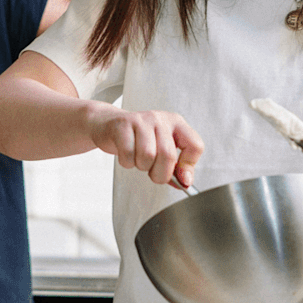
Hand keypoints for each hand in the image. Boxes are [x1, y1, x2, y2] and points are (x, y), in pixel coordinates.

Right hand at [87, 106, 203, 190]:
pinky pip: (128, 154)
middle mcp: (161, 119)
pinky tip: (127, 155)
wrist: (108, 125)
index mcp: (176, 123)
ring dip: (142, 166)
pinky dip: (127, 163)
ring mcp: (141, 120)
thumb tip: (185, 182)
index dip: (189, 166)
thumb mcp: (161, 148)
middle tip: (153, 172)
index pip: (195, 145)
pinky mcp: (123, 125)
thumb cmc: (138, 139)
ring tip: (138, 159)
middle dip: (160, 173)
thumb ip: (175, 166)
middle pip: (168, 155)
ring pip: (148, 155)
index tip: (182, 178)